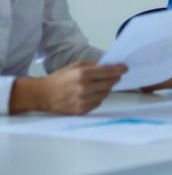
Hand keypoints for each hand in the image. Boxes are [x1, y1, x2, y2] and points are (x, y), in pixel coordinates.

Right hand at [10, 61, 128, 114]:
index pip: (108, 72)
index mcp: (83, 75)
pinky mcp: (82, 110)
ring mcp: (83, 100)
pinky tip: (92, 93)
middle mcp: (85, 88)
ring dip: (106, 88)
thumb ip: (93, 65)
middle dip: (114, 79)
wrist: (44, 95)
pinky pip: (98, 103)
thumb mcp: (75, 65)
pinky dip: (98, 97)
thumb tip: (108, 65)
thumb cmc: (59, 78)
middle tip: (116, 76)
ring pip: (105, 94)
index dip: (118, 70)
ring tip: (101, 84)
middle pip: (109, 84)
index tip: (125, 68)